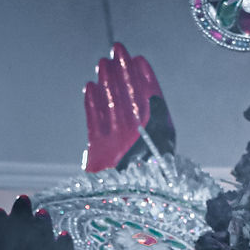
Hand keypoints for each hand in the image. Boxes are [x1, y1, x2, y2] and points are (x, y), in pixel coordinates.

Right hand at [84, 43, 174, 172]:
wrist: (130, 201)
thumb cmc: (150, 174)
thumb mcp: (159, 142)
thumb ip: (157, 117)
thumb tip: (154, 95)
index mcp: (155, 134)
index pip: (150, 99)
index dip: (145, 78)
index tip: (139, 59)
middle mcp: (137, 136)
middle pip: (129, 98)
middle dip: (123, 73)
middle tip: (117, 48)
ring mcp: (118, 143)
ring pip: (112, 107)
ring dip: (108, 84)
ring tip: (103, 63)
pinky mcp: (101, 152)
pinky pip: (96, 123)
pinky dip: (93, 106)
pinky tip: (90, 88)